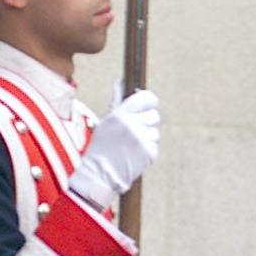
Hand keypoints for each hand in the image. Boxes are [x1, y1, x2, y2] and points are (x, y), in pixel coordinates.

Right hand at [68, 89, 160, 209]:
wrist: (99, 175)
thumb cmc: (101, 146)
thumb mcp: (106, 121)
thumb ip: (117, 100)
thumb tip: (121, 80)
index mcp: (121, 114)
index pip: (147, 97)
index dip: (149, 100)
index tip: (147, 104)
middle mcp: (133, 125)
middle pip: (154, 115)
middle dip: (147, 122)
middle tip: (134, 131)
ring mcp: (142, 139)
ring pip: (155, 131)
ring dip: (147, 137)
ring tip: (130, 146)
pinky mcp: (150, 153)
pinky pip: (155, 145)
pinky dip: (147, 150)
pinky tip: (134, 154)